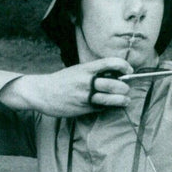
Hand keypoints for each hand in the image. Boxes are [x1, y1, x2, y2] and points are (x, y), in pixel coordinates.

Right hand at [0, 57, 132, 116]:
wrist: (42, 92)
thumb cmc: (63, 80)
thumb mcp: (78, 70)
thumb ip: (95, 72)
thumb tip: (117, 74)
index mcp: (86, 68)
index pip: (111, 63)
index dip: (124, 66)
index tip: (129, 70)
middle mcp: (86, 81)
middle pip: (115, 84)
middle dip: (125, 87)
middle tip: (126, 89)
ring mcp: (85, 96)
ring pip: (111, 99)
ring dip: (122, 100)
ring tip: (125, 100)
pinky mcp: (83, 108)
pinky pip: (102, 108)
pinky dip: (109, 107)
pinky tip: (111, 106)